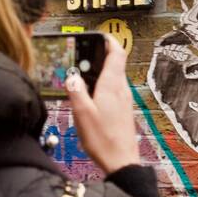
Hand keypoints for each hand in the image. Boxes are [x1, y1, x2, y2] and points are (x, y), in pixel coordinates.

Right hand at [66, 34, 140, 174]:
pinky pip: (114, 89)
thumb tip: (72, 75)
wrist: (121, 161)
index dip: (110, 41)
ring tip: (83, 75)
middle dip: (100, 55)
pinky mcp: (123, 109)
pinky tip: (91, 95)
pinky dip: (103, 84)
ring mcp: (124, 99)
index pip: (117, 54)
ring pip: (114, 76)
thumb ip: (76, 92)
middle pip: (115, 63)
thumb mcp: (82, 115)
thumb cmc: (103, 139)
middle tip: (83, 55)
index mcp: (112, 86)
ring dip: (101, 71)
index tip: (99, 35)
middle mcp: (121, 89)